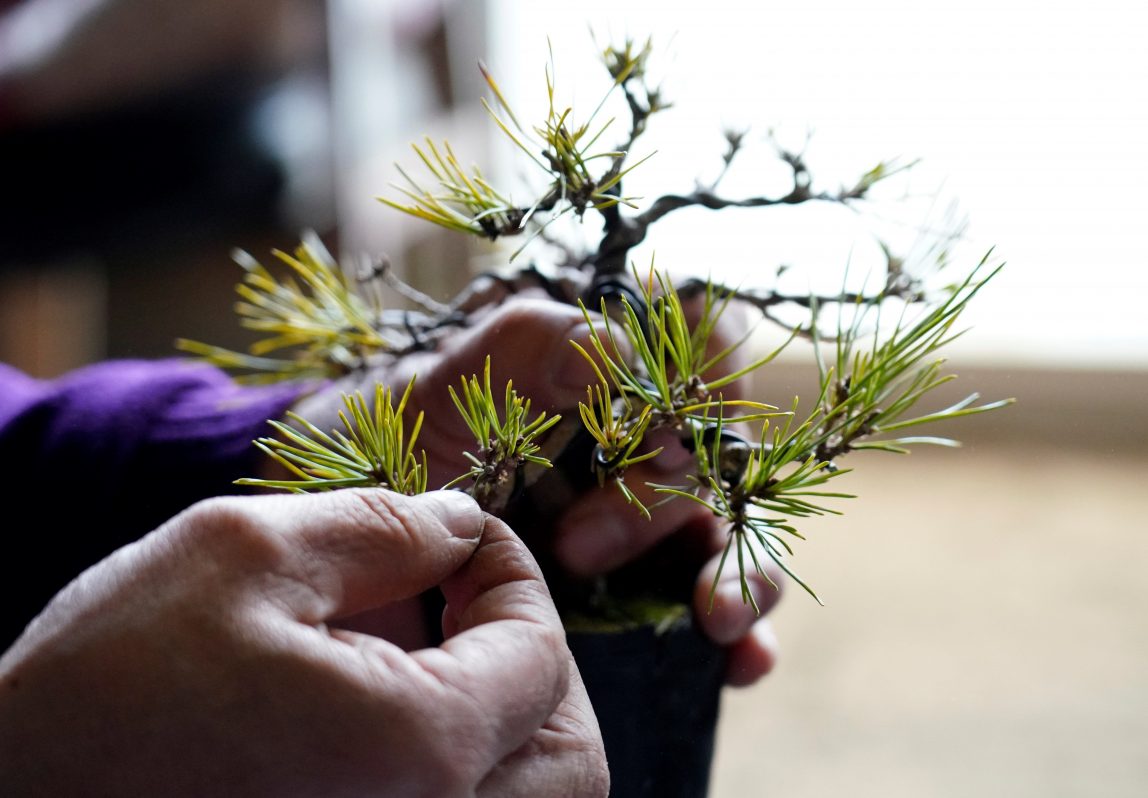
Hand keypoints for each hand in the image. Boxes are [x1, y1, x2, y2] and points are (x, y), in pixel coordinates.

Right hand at [0, 490, 608, 796]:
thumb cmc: (100, 693)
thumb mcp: (242, 557)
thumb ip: (381, 528)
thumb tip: (462, 526)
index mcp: (417, 752)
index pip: (540, 654)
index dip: (514, 576)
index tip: (466, 539)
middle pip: (568, 756)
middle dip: (531, 661)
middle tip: (462, 600)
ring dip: (498, 716)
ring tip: (411, 650)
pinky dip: (451, 764)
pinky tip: (378, 704)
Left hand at [282, 292, 782, 685]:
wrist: (348, 542)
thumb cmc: (396, 446)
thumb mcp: (441, 388)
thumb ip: (520, 348)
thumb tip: (617, 352)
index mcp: (608, 386)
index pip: (706, 353)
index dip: (711, 376)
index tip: (654, 424)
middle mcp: (641, 455)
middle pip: (713, 463)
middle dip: (661, 508)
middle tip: (576, 551)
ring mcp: (649, 532)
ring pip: (731, 540)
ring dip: (742, 575)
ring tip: (716, 617)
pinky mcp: (644, 599)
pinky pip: (715, 615)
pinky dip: (745, 639)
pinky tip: (737, 664)